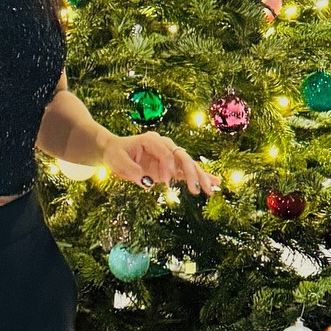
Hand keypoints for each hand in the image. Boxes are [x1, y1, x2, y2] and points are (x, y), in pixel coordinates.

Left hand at [98, 130, 220, 196]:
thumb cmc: (116, 154)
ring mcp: (169, 156)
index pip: (166, 153)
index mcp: (152, 140)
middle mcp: (164, 146)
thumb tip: (146, 182)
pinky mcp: (171, 167)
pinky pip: (187, 172)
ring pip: (188, 165)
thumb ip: (131, 170)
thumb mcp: (117, 160)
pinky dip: (200, 177)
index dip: (167, 166)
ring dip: (200, 177)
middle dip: (190, 173)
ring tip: (210, 189)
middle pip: (182, 157)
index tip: (165, 181)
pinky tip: (215, 183)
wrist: (115, 152)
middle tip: (196, 189)